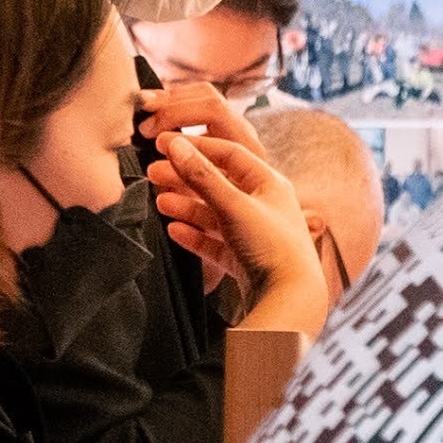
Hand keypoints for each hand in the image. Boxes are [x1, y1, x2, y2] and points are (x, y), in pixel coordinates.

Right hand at [133, 83, 261, 276]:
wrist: (290, 299)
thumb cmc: (271, 246)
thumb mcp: (234, 205)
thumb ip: (202, 176)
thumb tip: (175, 145)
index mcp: (270, 185)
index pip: (231, 154)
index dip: (198, 147)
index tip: (166, 143)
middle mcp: (264, 206)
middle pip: (219, 185)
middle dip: (185, 178)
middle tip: (152, 173)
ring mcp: (254, 234)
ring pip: (214, 215)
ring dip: (186, 207)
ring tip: (159, 202)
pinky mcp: (245, 261)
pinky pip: (215, 243)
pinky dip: (195, 235)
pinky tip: (173, 231)